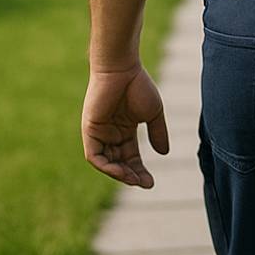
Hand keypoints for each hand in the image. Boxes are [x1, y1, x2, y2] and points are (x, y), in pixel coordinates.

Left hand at [82, 65, 169, 187]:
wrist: (121, 70)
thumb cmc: (138, 86)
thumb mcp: (153, 113)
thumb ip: (157, 133)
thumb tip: (164, 153)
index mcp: (125, 130)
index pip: (131, 157)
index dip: (140, 171)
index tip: (151, 183)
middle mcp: (110, 134)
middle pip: (119, 163)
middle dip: (131, 176)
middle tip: (144, 184)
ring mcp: (99, 133)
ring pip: (107, 163)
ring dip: (119, 174)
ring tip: (134, 180)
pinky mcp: (90, 131)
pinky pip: (95, 156)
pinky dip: (106, 166)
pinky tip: (120, 171)